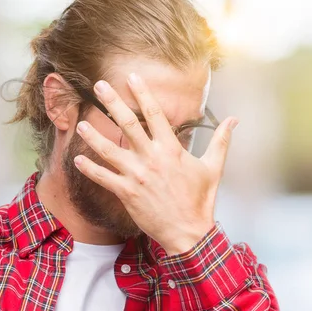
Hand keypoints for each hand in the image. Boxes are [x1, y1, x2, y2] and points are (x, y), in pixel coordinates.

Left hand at [73, 73, 238, 255]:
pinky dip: (89, 168)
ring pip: (109, 150)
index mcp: (171, 149)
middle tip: (99, 86)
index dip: (143, 93)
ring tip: (81, 124)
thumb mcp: (213, 168)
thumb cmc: (200, 201)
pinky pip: (103, 178)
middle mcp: (151, 158)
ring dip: (93, 136)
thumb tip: (233, 120)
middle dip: (112, 103)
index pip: (155, 113)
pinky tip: (77, 159)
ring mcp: (137, 175)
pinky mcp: (126, 193)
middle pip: (128, 124)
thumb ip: (220, 141)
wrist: (188, 232)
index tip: (132, 77)